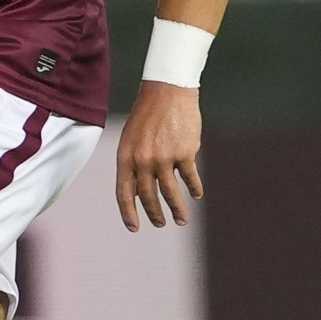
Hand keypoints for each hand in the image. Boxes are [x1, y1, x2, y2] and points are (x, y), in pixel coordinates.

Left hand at [113, 82, 203, 232]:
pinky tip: (197, 195)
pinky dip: (194, 188)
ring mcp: (164, 158)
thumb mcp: (131, 138)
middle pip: (148, 196)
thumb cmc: (147, 114)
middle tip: (160, 223)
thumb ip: (133, 163)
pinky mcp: (185, 153)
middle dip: (154, 214)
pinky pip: (190, 177)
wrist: (167, 91)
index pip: (124, 193)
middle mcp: (143, 160)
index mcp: (125, 157)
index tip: (134, 228)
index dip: (128, 213)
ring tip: (181, 220)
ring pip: (170, 193)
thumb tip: (139, 191)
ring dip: (177, 209)